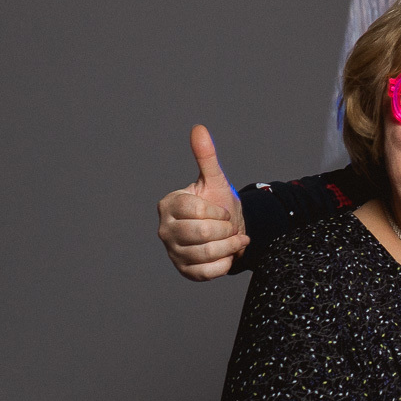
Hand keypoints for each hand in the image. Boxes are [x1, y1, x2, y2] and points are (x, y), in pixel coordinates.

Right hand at [158, 125, 247, 280]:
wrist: (227, 231)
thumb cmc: (218, 203)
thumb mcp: (215, 180)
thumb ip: (206, 156)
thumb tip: (199, 128)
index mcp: (169, 205)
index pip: (196, 210)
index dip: (218, 211)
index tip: (222, 211)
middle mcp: (165, 229)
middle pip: (203, 233)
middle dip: (226, 230)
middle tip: (230, 227)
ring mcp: (173, 252)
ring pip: (207, 253)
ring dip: (230, 247)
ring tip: (234, 240)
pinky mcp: (184, 271)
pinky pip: (208, 272)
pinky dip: (225, 264)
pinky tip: (227, 254)